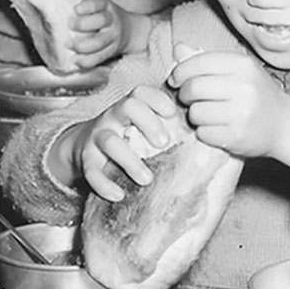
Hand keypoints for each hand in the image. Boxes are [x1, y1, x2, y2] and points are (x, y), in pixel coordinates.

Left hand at [69, 0, 134, 67]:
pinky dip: (86, 60)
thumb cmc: (105, 17)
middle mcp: (112, 21)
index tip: (76, 9)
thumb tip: (55, 8)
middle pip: (101, 21)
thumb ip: (83, 7)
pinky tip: (76, 59)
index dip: (87, 6)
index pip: (99, 3)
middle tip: (70, 26)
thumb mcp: (99, 7)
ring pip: (99, 42)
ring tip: (69, 45)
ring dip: (81, 45)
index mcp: (107, 7)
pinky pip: (98, 58)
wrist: (129, 31)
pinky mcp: (112, 51)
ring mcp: (113, 37)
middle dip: (82, 24)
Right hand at [71, 84, 179, 200]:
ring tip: (147, 179)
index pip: (142, 93)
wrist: (82, 145)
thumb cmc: (126, 135)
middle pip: (129, 106)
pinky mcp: (86, 159)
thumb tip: (207, 136)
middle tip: (164, 143)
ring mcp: (98, 136)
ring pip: (111, 141)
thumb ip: (168, 127)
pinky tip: (118, 195)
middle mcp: (113, 116)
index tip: (173, 113)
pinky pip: (91, 170)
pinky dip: (103, 184)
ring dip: (130, 161)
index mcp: (131, 106)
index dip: (158, 99)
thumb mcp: (141, 125)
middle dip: (148, 122)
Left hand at [168, 43, 289, 156]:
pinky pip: (203, 132)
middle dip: (184, 94)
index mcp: (244, 65)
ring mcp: (242, 113)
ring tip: (208, 114)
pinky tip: (217, 128)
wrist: (284, 125)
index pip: (199, 62)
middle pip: (193, 87)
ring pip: (195, 112)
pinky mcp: (237, 136)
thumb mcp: (238, 71)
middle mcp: (244, 87)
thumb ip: (207, 61)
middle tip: (189, 99)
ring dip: (195, 115)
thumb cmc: (257, 95)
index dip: (180, 71)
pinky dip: (204, 132)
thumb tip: (178, 49)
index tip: (176, 80)